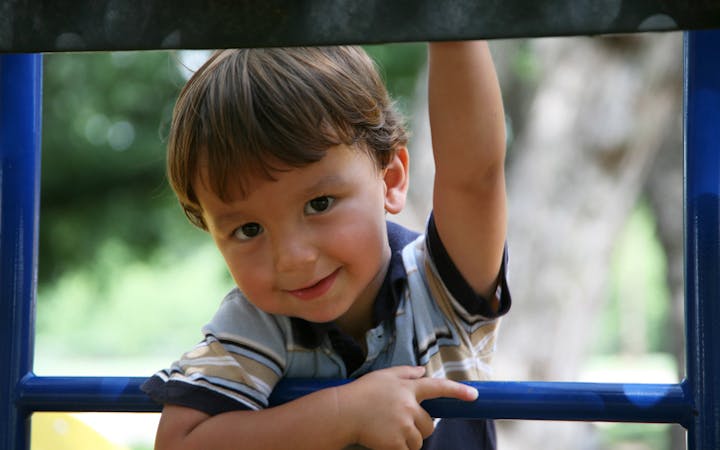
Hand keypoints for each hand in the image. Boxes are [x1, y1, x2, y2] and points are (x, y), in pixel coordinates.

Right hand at [335, 366, 477, 449]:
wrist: (343, 413)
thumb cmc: (362, 393)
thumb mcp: (384, 375)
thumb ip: (406, 372)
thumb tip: (423, 370)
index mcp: (408, 388)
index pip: (438, 387)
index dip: (458, 391)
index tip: (474, 395)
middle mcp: (409, 406)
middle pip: (429, 424)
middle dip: (418, 426)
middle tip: (399, 423)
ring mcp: (404, 425)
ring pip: (419, 440)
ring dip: (408, 439)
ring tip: (388, 431)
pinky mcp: (396, 442)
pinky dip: (399, 449)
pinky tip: (384, 440)